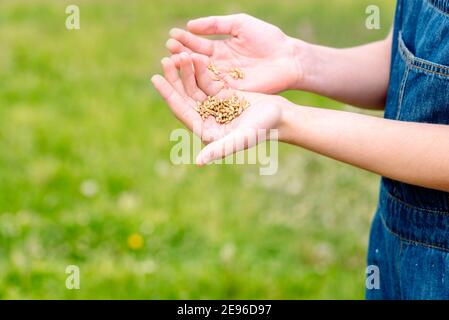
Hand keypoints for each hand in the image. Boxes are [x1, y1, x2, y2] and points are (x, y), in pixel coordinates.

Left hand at [151, 53, 292, 164]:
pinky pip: (208, 80)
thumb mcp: (241, 138)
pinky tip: (196, 55)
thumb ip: (220, 149)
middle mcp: (207, 119)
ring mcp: (214, 107)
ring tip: (181, 53)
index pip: (182, 111)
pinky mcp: (223, 95)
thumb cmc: (263, 129)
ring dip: (187, 71)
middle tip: (165, 60)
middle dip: (175, 79)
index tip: (155, 78)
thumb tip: (199, 162)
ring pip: (195, 87)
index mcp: (206, 131)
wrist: (282, 117)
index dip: (169, 95)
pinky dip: (201, 69)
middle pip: (185, 97)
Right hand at [166, 14, 305, 93]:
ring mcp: (223, 81)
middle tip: (169, 48)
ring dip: (187, 69)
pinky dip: (201, 83)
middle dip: (181, 55)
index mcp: (219, 50)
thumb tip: (190, 25)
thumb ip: (216, 24)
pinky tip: (190, 76)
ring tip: (174, 60)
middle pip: (195, 62)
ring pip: (201, 76)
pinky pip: (212, 88)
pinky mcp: (230, 93)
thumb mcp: (240, 24)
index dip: (185, 41)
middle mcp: (218, 66)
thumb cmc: (267, 38)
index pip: (197, 45)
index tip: (171, 35)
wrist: (287, 58)